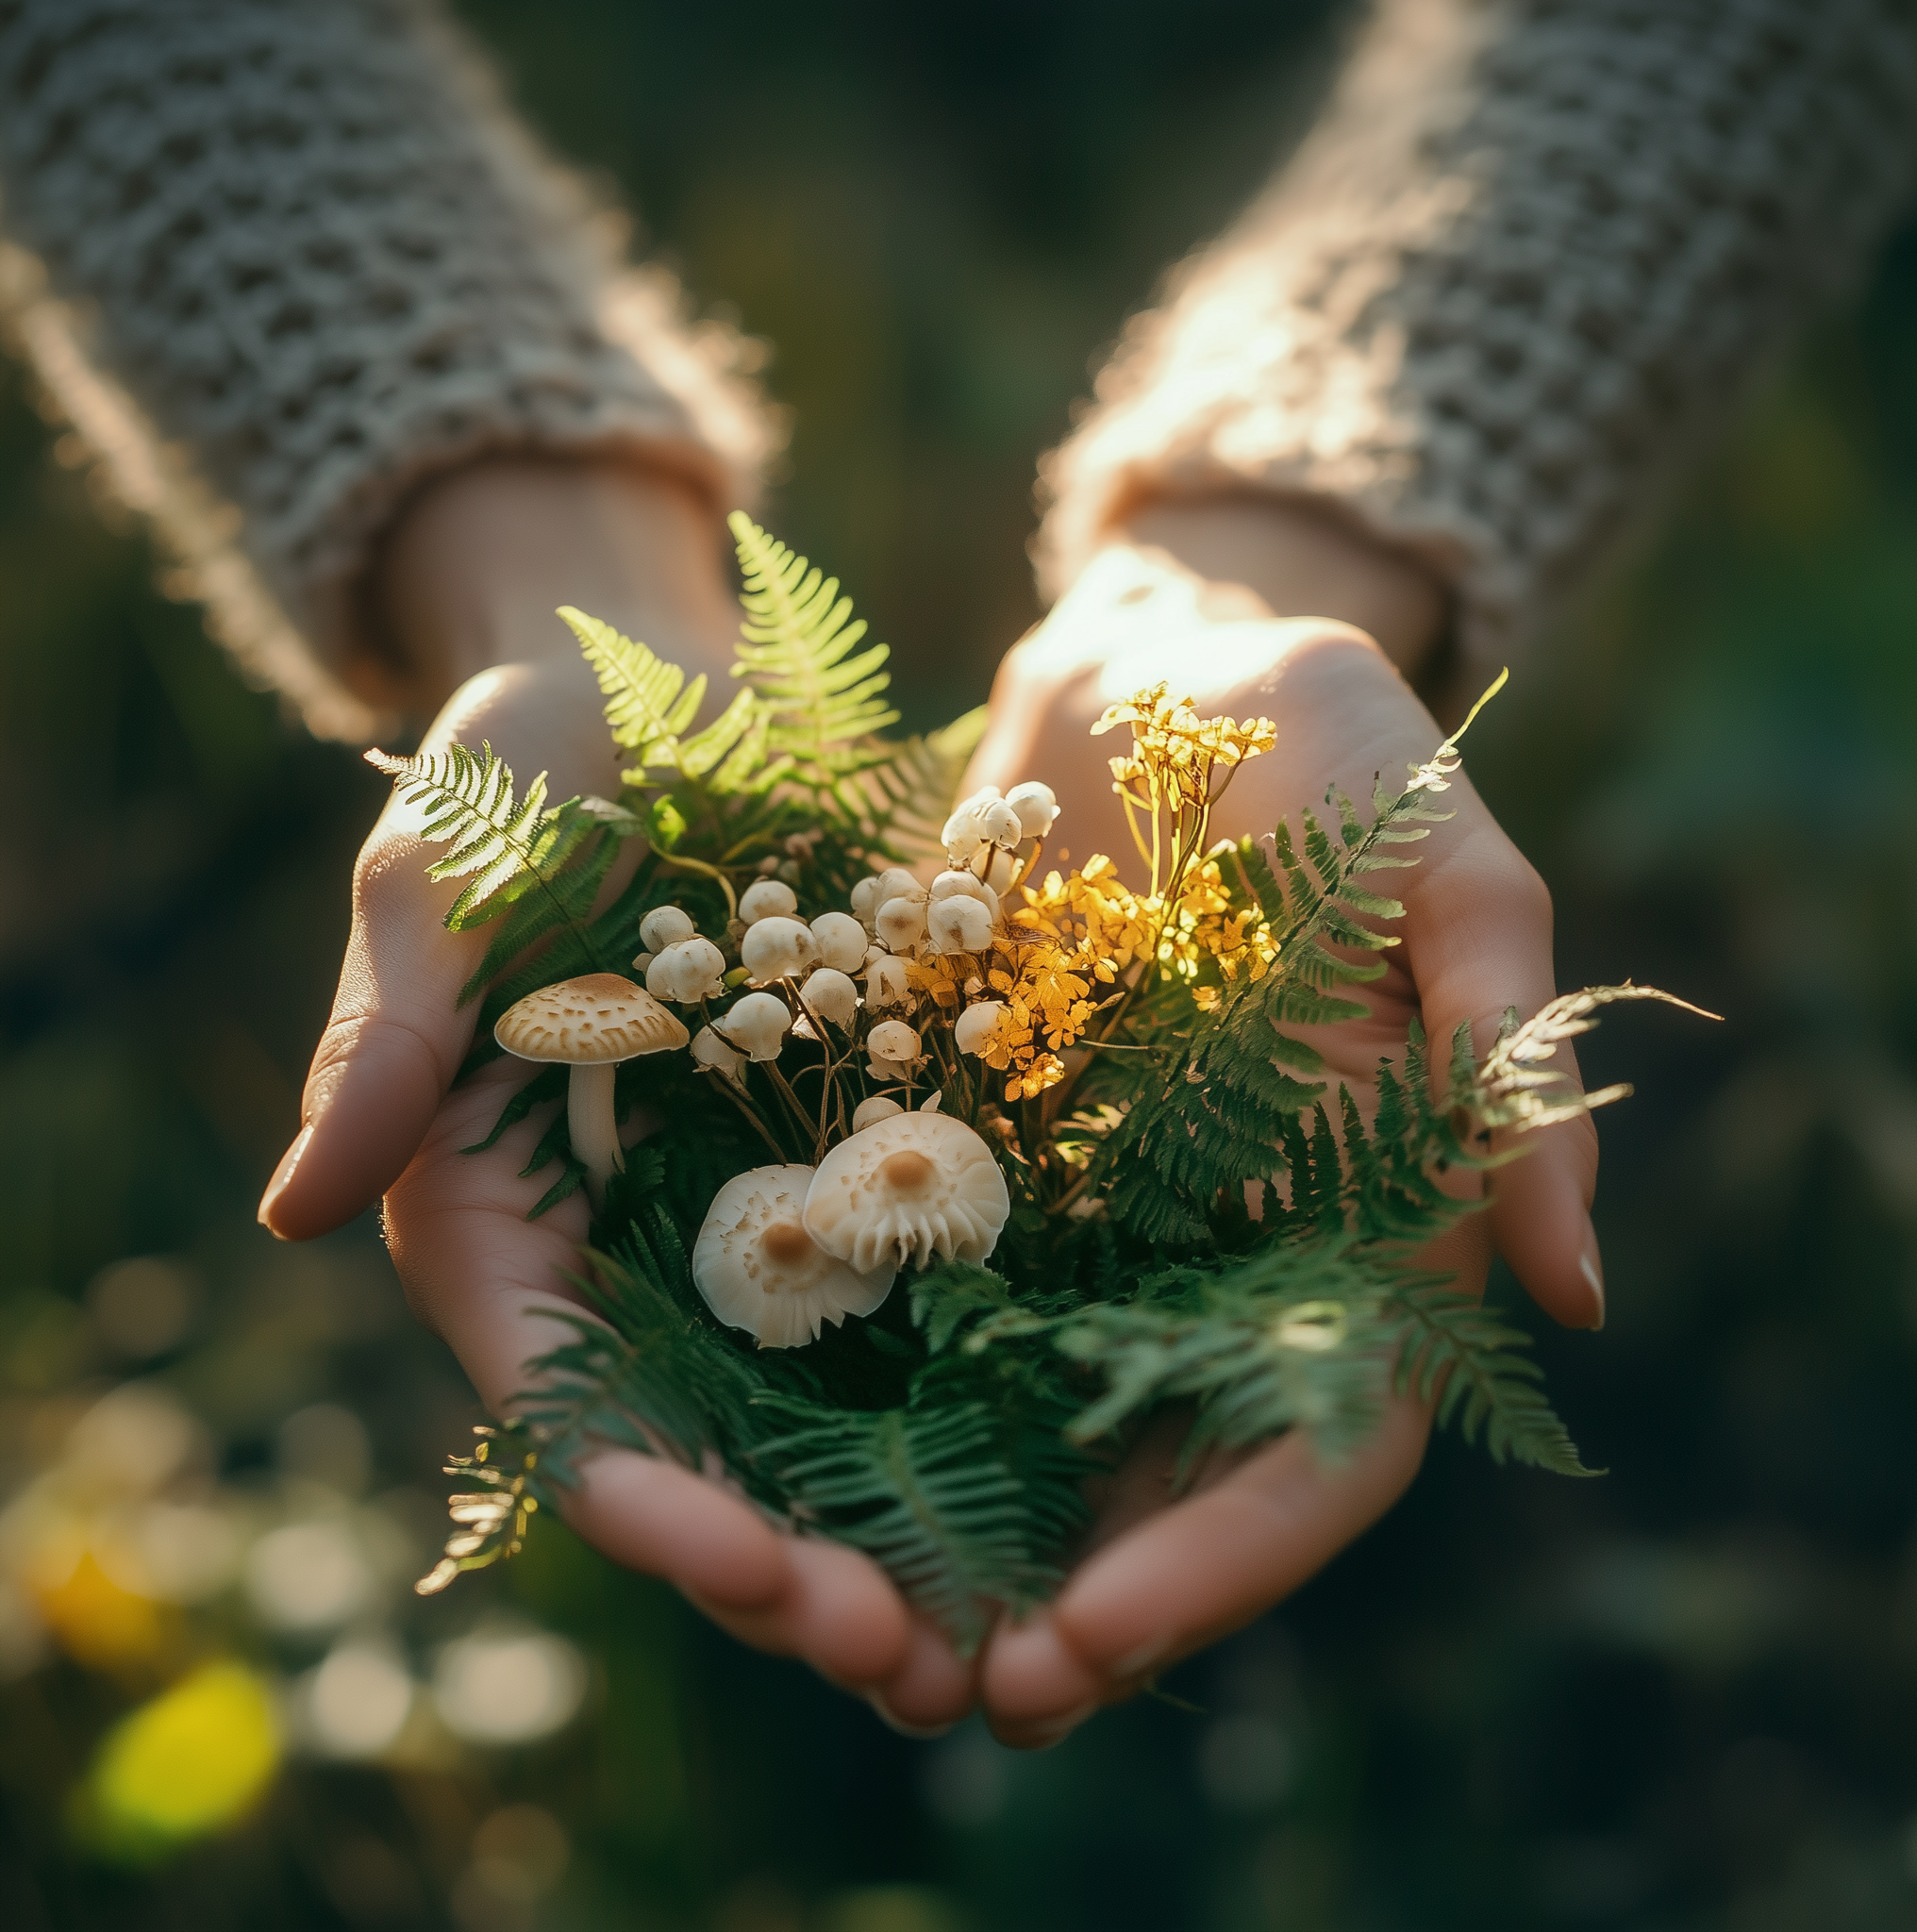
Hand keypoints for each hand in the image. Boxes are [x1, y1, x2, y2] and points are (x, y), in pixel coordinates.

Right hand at [256, 458, 964, 1724]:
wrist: (684, 690)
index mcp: (503, 1218)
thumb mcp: (445, 875)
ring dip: (902, 1525)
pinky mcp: (876, 1154)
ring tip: (999, 1624)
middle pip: (708, 1449)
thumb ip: (393, 1034)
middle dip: (792, 1565)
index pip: (565, 1398)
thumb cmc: (531, 765)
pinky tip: (1079, 1451)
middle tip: (905, 1653)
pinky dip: (991, 1383)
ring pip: (827, 1411)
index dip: (649, 1500)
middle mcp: (637, 1249)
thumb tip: (292, 1214)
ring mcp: (765, 1212)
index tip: (747, 1571)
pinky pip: (933, 1287)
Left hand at [961, 497, 1603, 1745]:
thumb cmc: (1326, 741)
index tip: (1107, 1629)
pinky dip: (875, 1379)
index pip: (1323, 1435)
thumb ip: (1501, 1047)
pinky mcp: (985, 1148)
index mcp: (1364, 1210)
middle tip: (962, 1689)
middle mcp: (1227, 1239)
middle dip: (1083, 1592)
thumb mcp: (1439, 861)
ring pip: (1043, 1414)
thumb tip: (1576, 1286)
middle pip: (1169, 1466)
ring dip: (966, 1529)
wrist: (1158, 662)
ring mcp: (1099, 1207)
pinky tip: (782, 1449)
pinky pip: (932, 1288)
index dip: (1232, 1551)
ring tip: (852, 1626)